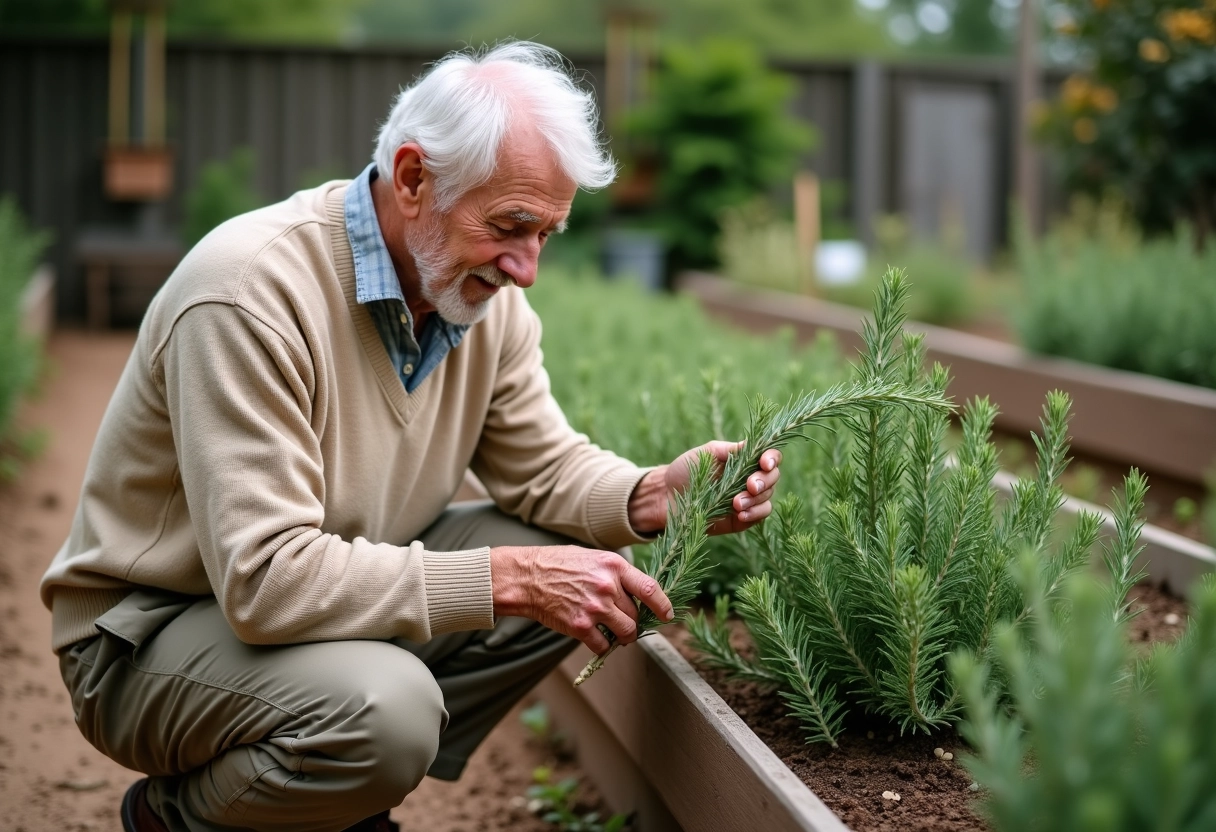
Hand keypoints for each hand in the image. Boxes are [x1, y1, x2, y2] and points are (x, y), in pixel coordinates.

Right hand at [490, 545, 673, 654]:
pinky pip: (603, 646)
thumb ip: (616, 573)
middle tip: (622, 620)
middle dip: (633, 620)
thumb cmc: (558, 564)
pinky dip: (602, 646)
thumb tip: (637, 592)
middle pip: (636, 615)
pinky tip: (594, 637)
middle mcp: (607, 587)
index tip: (667, 615)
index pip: (650, 589)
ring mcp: (595, 608)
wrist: (527, 578)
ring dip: (623, 636)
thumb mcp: (593, 557)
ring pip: (626, 633)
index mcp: (613, 566)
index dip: (663, 605)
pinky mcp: (580, 627)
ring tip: (614, 632)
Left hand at [628, 442, 782, 535]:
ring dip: (757, 500)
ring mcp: (747, 500)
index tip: (764, 462)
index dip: (772, 458)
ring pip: (767, 499)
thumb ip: (731, 450)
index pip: (770, 457)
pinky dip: (754, 514)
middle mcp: (749, 479)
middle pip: (773, 478)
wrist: (666, 496)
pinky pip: (759, 516)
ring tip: (736, 503)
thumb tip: (754, 446)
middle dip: (764, 481)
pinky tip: (740, 514)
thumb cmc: (685, 469)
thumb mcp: (707, 453)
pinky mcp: (741, 519)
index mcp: (744, 460)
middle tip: (749, 485)